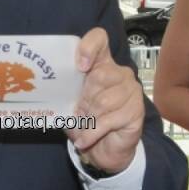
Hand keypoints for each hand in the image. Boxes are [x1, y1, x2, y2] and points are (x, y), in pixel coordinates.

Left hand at [67, 28, 144, 172]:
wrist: (105, 149)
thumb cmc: (87, 121)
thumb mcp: (71, 103)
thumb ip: (66, 91)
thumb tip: (51, 89)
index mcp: (102, 64)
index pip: (99, 39)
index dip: (89, 47)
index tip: (81, 66)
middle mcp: (120, 73)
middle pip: (100, 75)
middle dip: (84, 99)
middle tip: (79, 112)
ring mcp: (131, 91)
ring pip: (104, 101)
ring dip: (88, 118)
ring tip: (83, 125)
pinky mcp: (137, 111)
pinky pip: (108, 121)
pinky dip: (91, 133)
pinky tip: (83, 140)